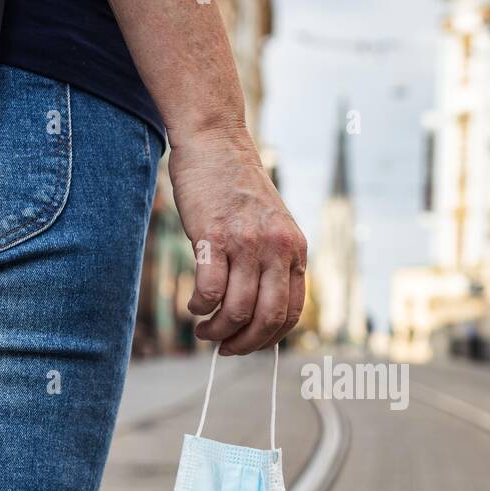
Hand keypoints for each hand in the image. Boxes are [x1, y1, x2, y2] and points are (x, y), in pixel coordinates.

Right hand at [168, 128, 306, 355]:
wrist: (216, 143)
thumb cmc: (237, 189)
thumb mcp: (271, 226)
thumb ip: (272, 262)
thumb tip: (259, 313)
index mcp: (295, 250)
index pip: (290, 312)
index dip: (268, 339)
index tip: (248, 345)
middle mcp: (277, 249)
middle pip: (266, 318)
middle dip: (244, 343)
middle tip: (224, 347)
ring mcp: (247, 243)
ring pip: (236, 310)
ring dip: (217, 330)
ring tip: (204, 329)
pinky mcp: (215, 237)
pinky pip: (209, 291)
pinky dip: (200, 307)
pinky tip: (194, 305)